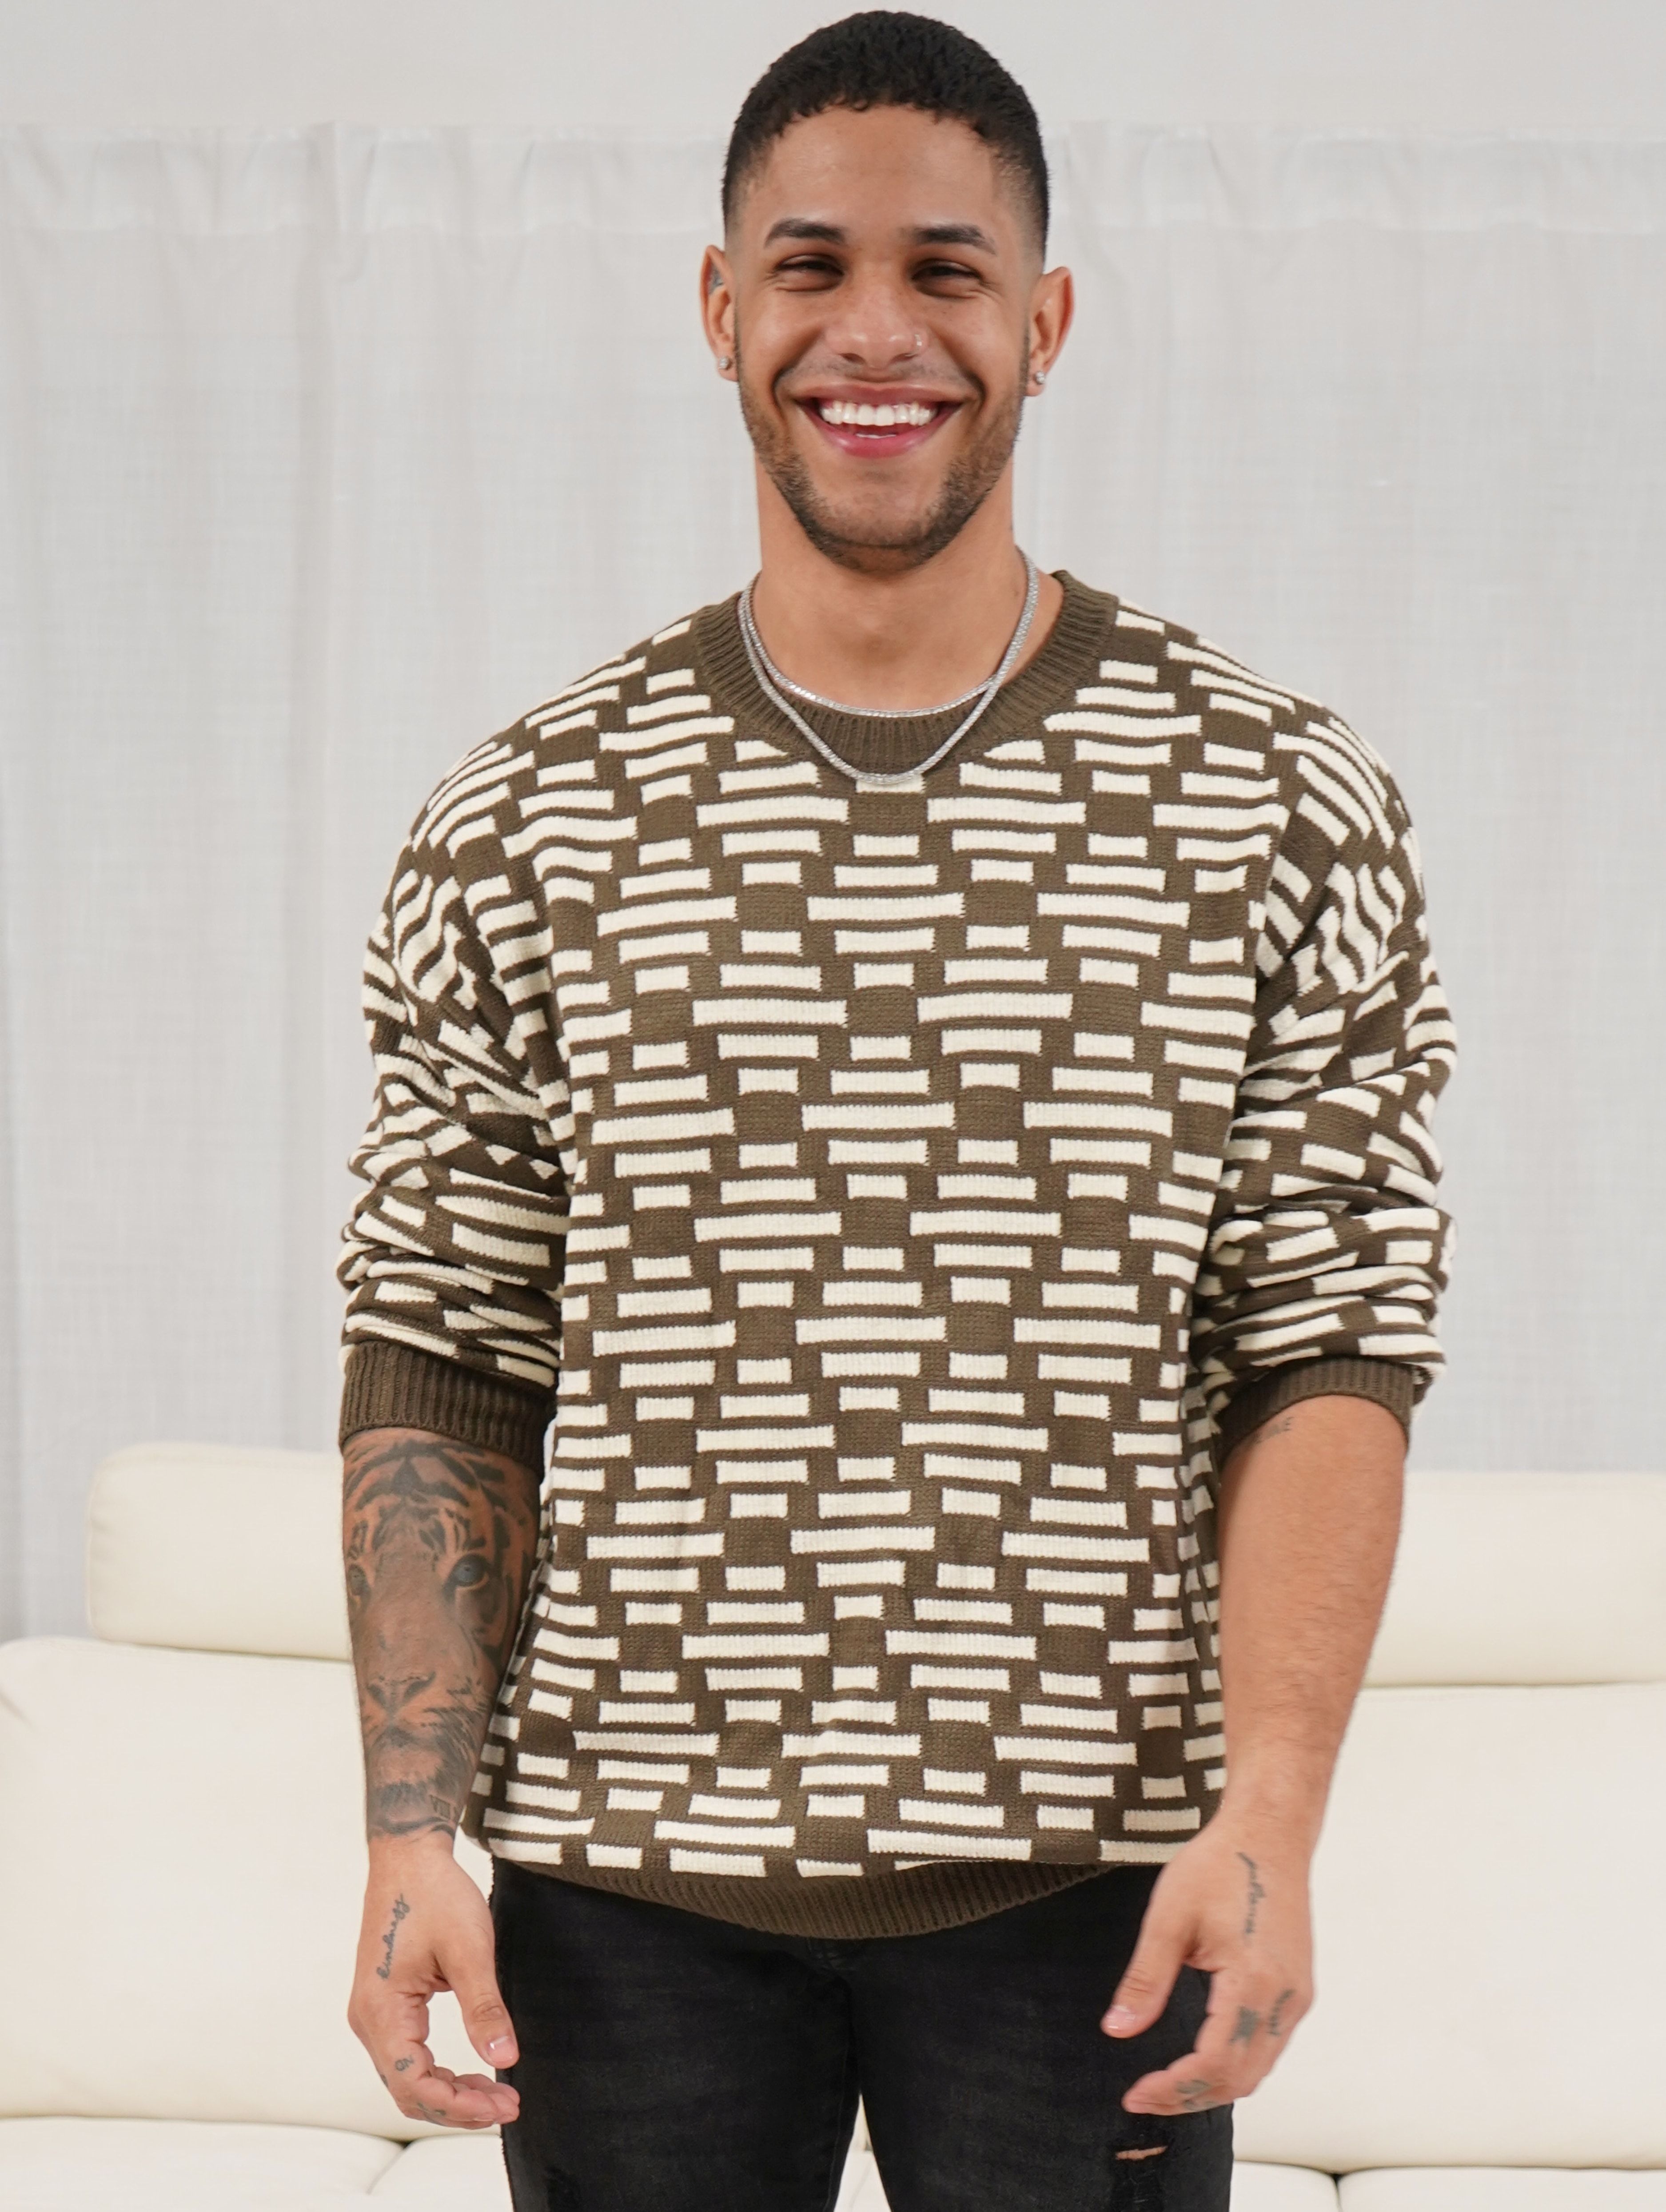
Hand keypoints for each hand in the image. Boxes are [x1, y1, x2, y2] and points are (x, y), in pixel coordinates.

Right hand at [347, 1836, 520, 2128]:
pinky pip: (408, 2056)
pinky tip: (473, 2072)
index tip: (503, 2106)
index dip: (458, 2106)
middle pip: (408, 2089)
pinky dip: (440, 2072)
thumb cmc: (436, 1894)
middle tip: (509, 2107)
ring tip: (498, 2095)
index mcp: (381, 2011)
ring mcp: (373, 2013)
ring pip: (408, 2077)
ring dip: (451, 2091)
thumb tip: (506, 2060)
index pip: (413, 2084)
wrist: (409, 1856)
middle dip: (459, 2106)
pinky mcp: (385, 2005)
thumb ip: (485, 2008)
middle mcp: (368, 2020)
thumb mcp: (470, 1950)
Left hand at [1100, 1813, 1313, 2113]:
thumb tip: (1117, 2030)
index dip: (1174, 2088)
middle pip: (1240, 2078)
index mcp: (1254, 1981)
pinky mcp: (1298, 1990)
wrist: (1269, 1834)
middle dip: (1189, 2096)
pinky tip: (1201, 2054)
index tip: (1136, 2093)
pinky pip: (1267, 2046)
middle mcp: (1285, 1998)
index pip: (1215, 2064)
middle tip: (1144, 2094)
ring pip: (1258, 2068)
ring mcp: (1296, 1997)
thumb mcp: (1169, 1916)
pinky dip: (1235, 2064)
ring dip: (1213, 2085)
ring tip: (1166, 2082)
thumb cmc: (1220, 1865)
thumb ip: (1146, 1979)